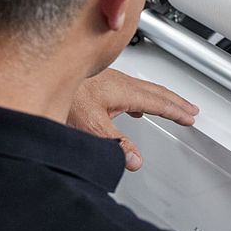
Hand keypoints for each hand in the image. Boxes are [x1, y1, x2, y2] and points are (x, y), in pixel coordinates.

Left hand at [68, 68, 199, 170]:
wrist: (40, 69)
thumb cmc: (62, 93)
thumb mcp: (90, 124)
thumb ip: (114, 143)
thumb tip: (134, 160)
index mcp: (124, 91)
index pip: (157, 103)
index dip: (176, 111)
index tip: (189, 117)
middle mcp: (119, 81)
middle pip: (156, 91)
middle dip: (176, 101)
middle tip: (191, 109)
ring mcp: (108, 78)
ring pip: (143, 88)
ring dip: (159, 97)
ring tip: (169, 105)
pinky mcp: (98, 79)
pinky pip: (129, 87)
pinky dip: (140, 96)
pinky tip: (131, 105)